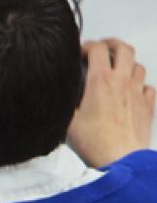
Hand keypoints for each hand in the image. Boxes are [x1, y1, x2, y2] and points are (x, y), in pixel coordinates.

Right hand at [67, 39, 153, 166]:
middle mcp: (122, 82)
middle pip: (124, 48)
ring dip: (127, 63)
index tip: (81, 51)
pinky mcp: (147, 106)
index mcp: (101, 82)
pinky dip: (140, 84)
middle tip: (104, 47)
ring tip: (117, 68)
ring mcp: (137, 93)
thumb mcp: (66, 121)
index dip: (88, 45)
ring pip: (138, 65)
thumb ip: (62, 102)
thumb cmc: (95, 143)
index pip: (97, 49)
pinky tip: (132, 91)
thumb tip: (54, 94)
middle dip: (112, 43)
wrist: (120, 159)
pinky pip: (148, 87)